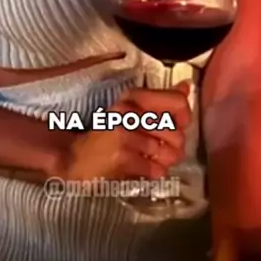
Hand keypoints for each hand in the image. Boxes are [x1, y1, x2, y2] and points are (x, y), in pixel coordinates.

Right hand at [64, 81, 191, 181]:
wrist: (74, 156)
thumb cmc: (106, 133)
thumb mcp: (130, 109)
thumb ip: (161, 99)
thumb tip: (186, 88)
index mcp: (133, 97)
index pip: (177, 102)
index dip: (185, 117)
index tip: (179, 125)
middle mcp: (130, 113)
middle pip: (177, 133)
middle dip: (175, 146)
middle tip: (163, 149)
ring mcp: (126, 136)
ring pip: (169, 153)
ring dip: (165, 161)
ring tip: (154, 159)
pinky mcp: (123, 158)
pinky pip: (156, 170)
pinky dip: (154, 173)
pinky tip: (144, 168)